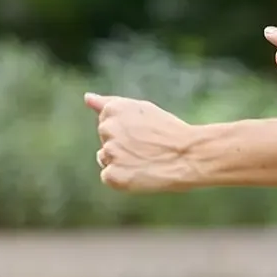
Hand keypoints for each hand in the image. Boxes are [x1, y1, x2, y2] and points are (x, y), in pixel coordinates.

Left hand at [84, 93, 200, 192]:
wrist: (190, 155)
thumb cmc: (168, 131)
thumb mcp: (141, 109)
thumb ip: (109, 103)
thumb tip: (87, 97)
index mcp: (113, 109)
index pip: (105, 122)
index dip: (126, 130)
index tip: (142, 132)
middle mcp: (107, 129)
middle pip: (104, 141)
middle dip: (120, 145)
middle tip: (146, 147)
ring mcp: (109, 152)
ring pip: (105, 158)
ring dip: (120, 161)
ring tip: (144, 160)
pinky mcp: (112, 175)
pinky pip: (108, 177)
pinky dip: (121, 178)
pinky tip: (139, 173)